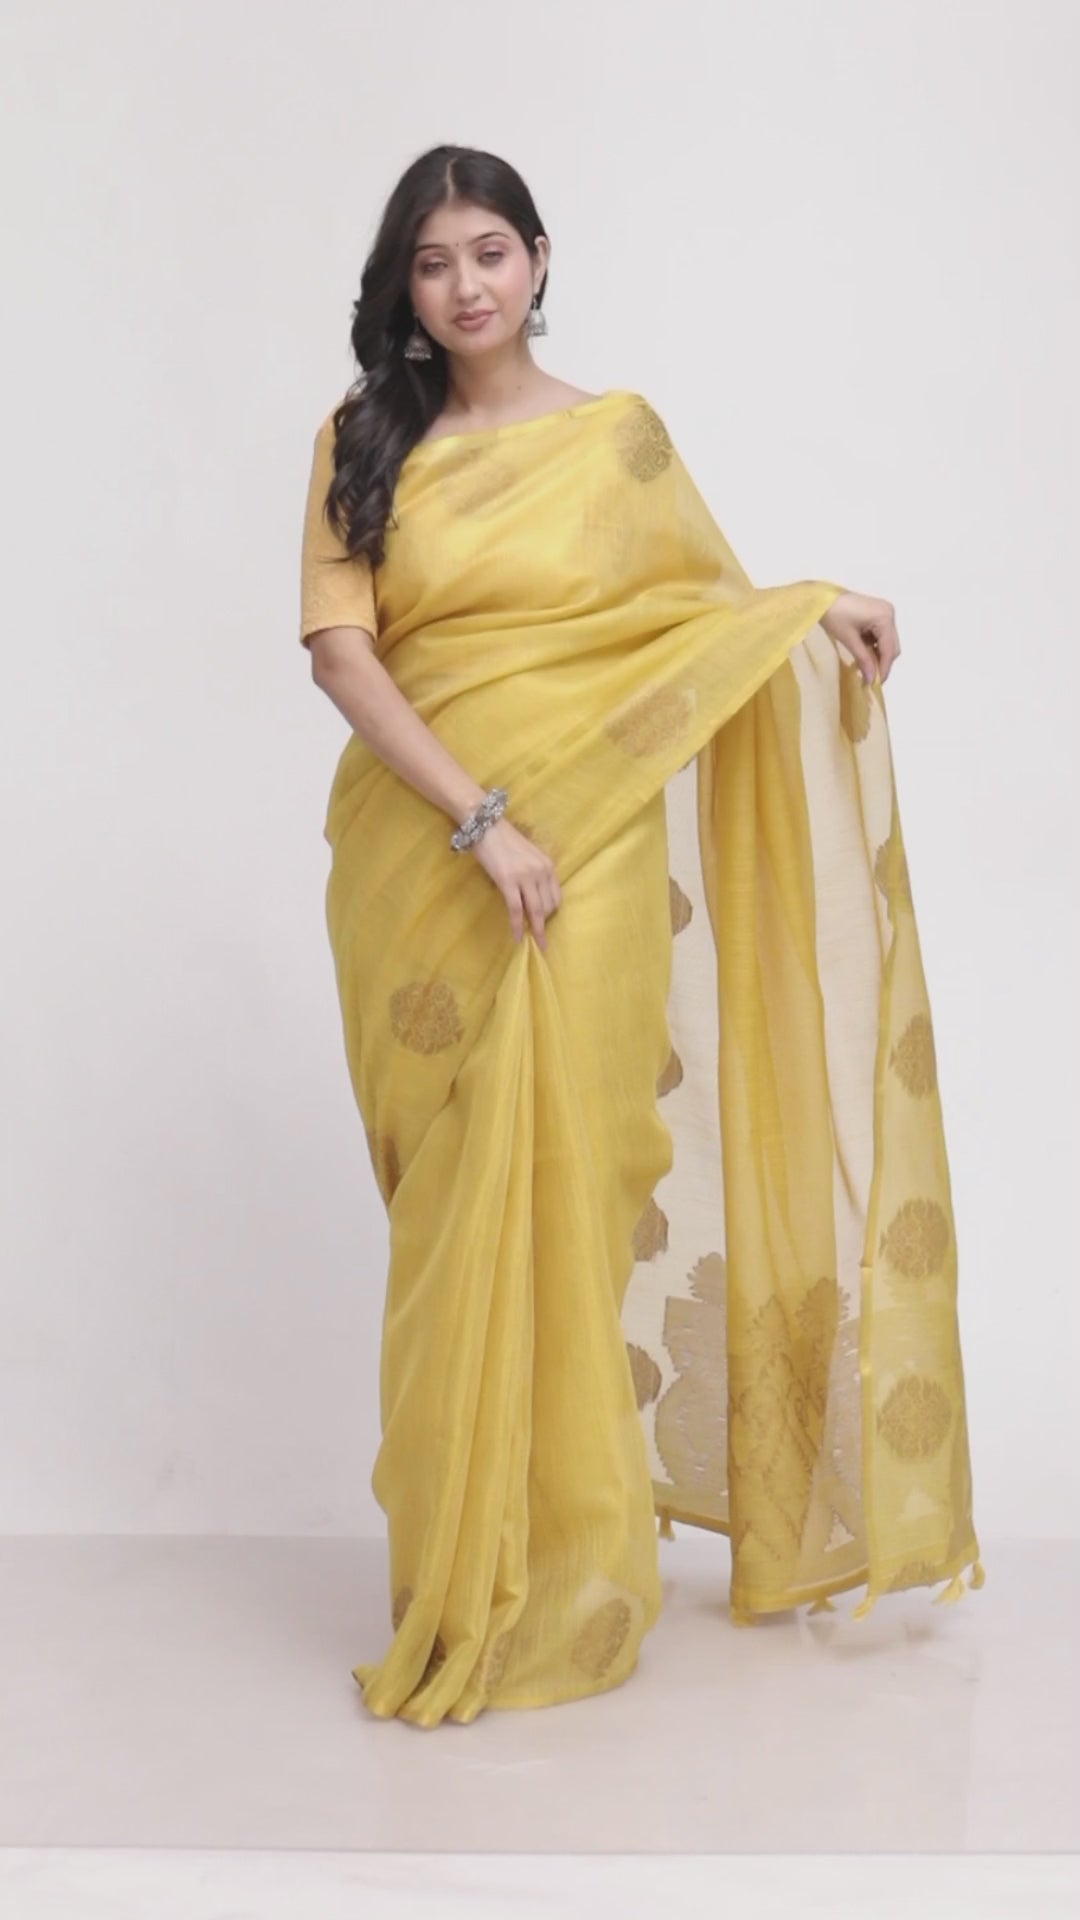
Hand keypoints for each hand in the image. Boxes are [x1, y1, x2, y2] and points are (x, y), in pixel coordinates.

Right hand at [470, 816, 562, 950]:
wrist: (485, 823)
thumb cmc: (502, 838)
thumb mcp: (526, 855)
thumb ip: (532, 873)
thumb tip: (530, 895)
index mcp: (548, 864)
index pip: (556, 896)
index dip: (551, 913)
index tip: (544, 923)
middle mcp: (541, 870)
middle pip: (548, 906)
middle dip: (543, 923)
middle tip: (537, 936)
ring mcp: (526, 876)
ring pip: (536, 911)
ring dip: (535, 930)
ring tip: (534, 943)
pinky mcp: (508, 881)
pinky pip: (517, 910)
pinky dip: (517, 926)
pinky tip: (516, 937)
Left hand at [821, 590, 900, 683]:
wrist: (822, 598)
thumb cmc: (834, 615)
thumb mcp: (849, 640)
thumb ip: (863, 659)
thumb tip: (872, 679)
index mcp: (884, 617)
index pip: (889, 649)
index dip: (884, 668)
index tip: (876, 683)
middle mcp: (889, 613)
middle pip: (892, 646)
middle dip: (882, 662)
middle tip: (869, 676)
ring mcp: (885, 612)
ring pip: (888, 642)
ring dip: (878, 654)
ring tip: (864, 664)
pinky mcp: (879, 613)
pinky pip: (882, 634)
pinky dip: (874, 645)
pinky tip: (863, 650)